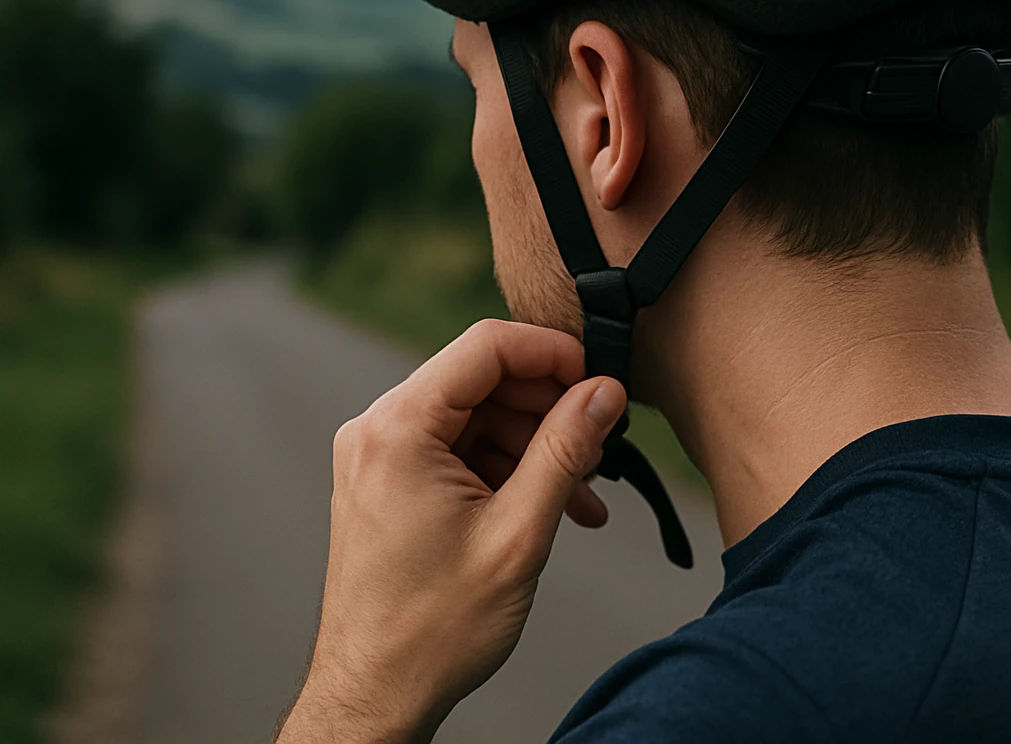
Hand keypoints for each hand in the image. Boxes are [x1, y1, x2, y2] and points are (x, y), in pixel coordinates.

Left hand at [275, 320, 628, 743]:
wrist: (376, 694)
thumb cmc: (431, 630)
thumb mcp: (520, 532)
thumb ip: (566, 450)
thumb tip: (605, 393)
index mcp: (398, 430)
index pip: (486, 347)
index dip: (552, 354)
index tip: (599, 380)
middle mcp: (379, 431)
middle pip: (483, 379)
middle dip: (549, 407)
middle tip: (600, 441)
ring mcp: (381, 456)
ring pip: (478, 416)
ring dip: (536, 445)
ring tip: (583, 491)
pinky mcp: (390, 482)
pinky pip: (461, 449)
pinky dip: (508, 468)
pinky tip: (554, 505)